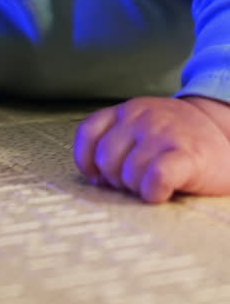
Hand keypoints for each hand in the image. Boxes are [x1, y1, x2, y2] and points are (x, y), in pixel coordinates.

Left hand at [74, 95, 229, 203]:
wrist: (226, 131)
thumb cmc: (180, 139)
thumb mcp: (143, 128)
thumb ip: (117, 143)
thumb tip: (96, 180)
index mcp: (127, 111)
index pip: (88, 133)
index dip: (87, 162)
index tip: (101, 178)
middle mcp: (141, 117)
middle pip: (105, 159)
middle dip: (117, 180)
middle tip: (137, 183)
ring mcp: (163, 133)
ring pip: (128, 172)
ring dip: (138, 188)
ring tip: (154, 185)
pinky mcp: (186, 155)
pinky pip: (155, 177)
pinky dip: (153, 192)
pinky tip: (161, 193)